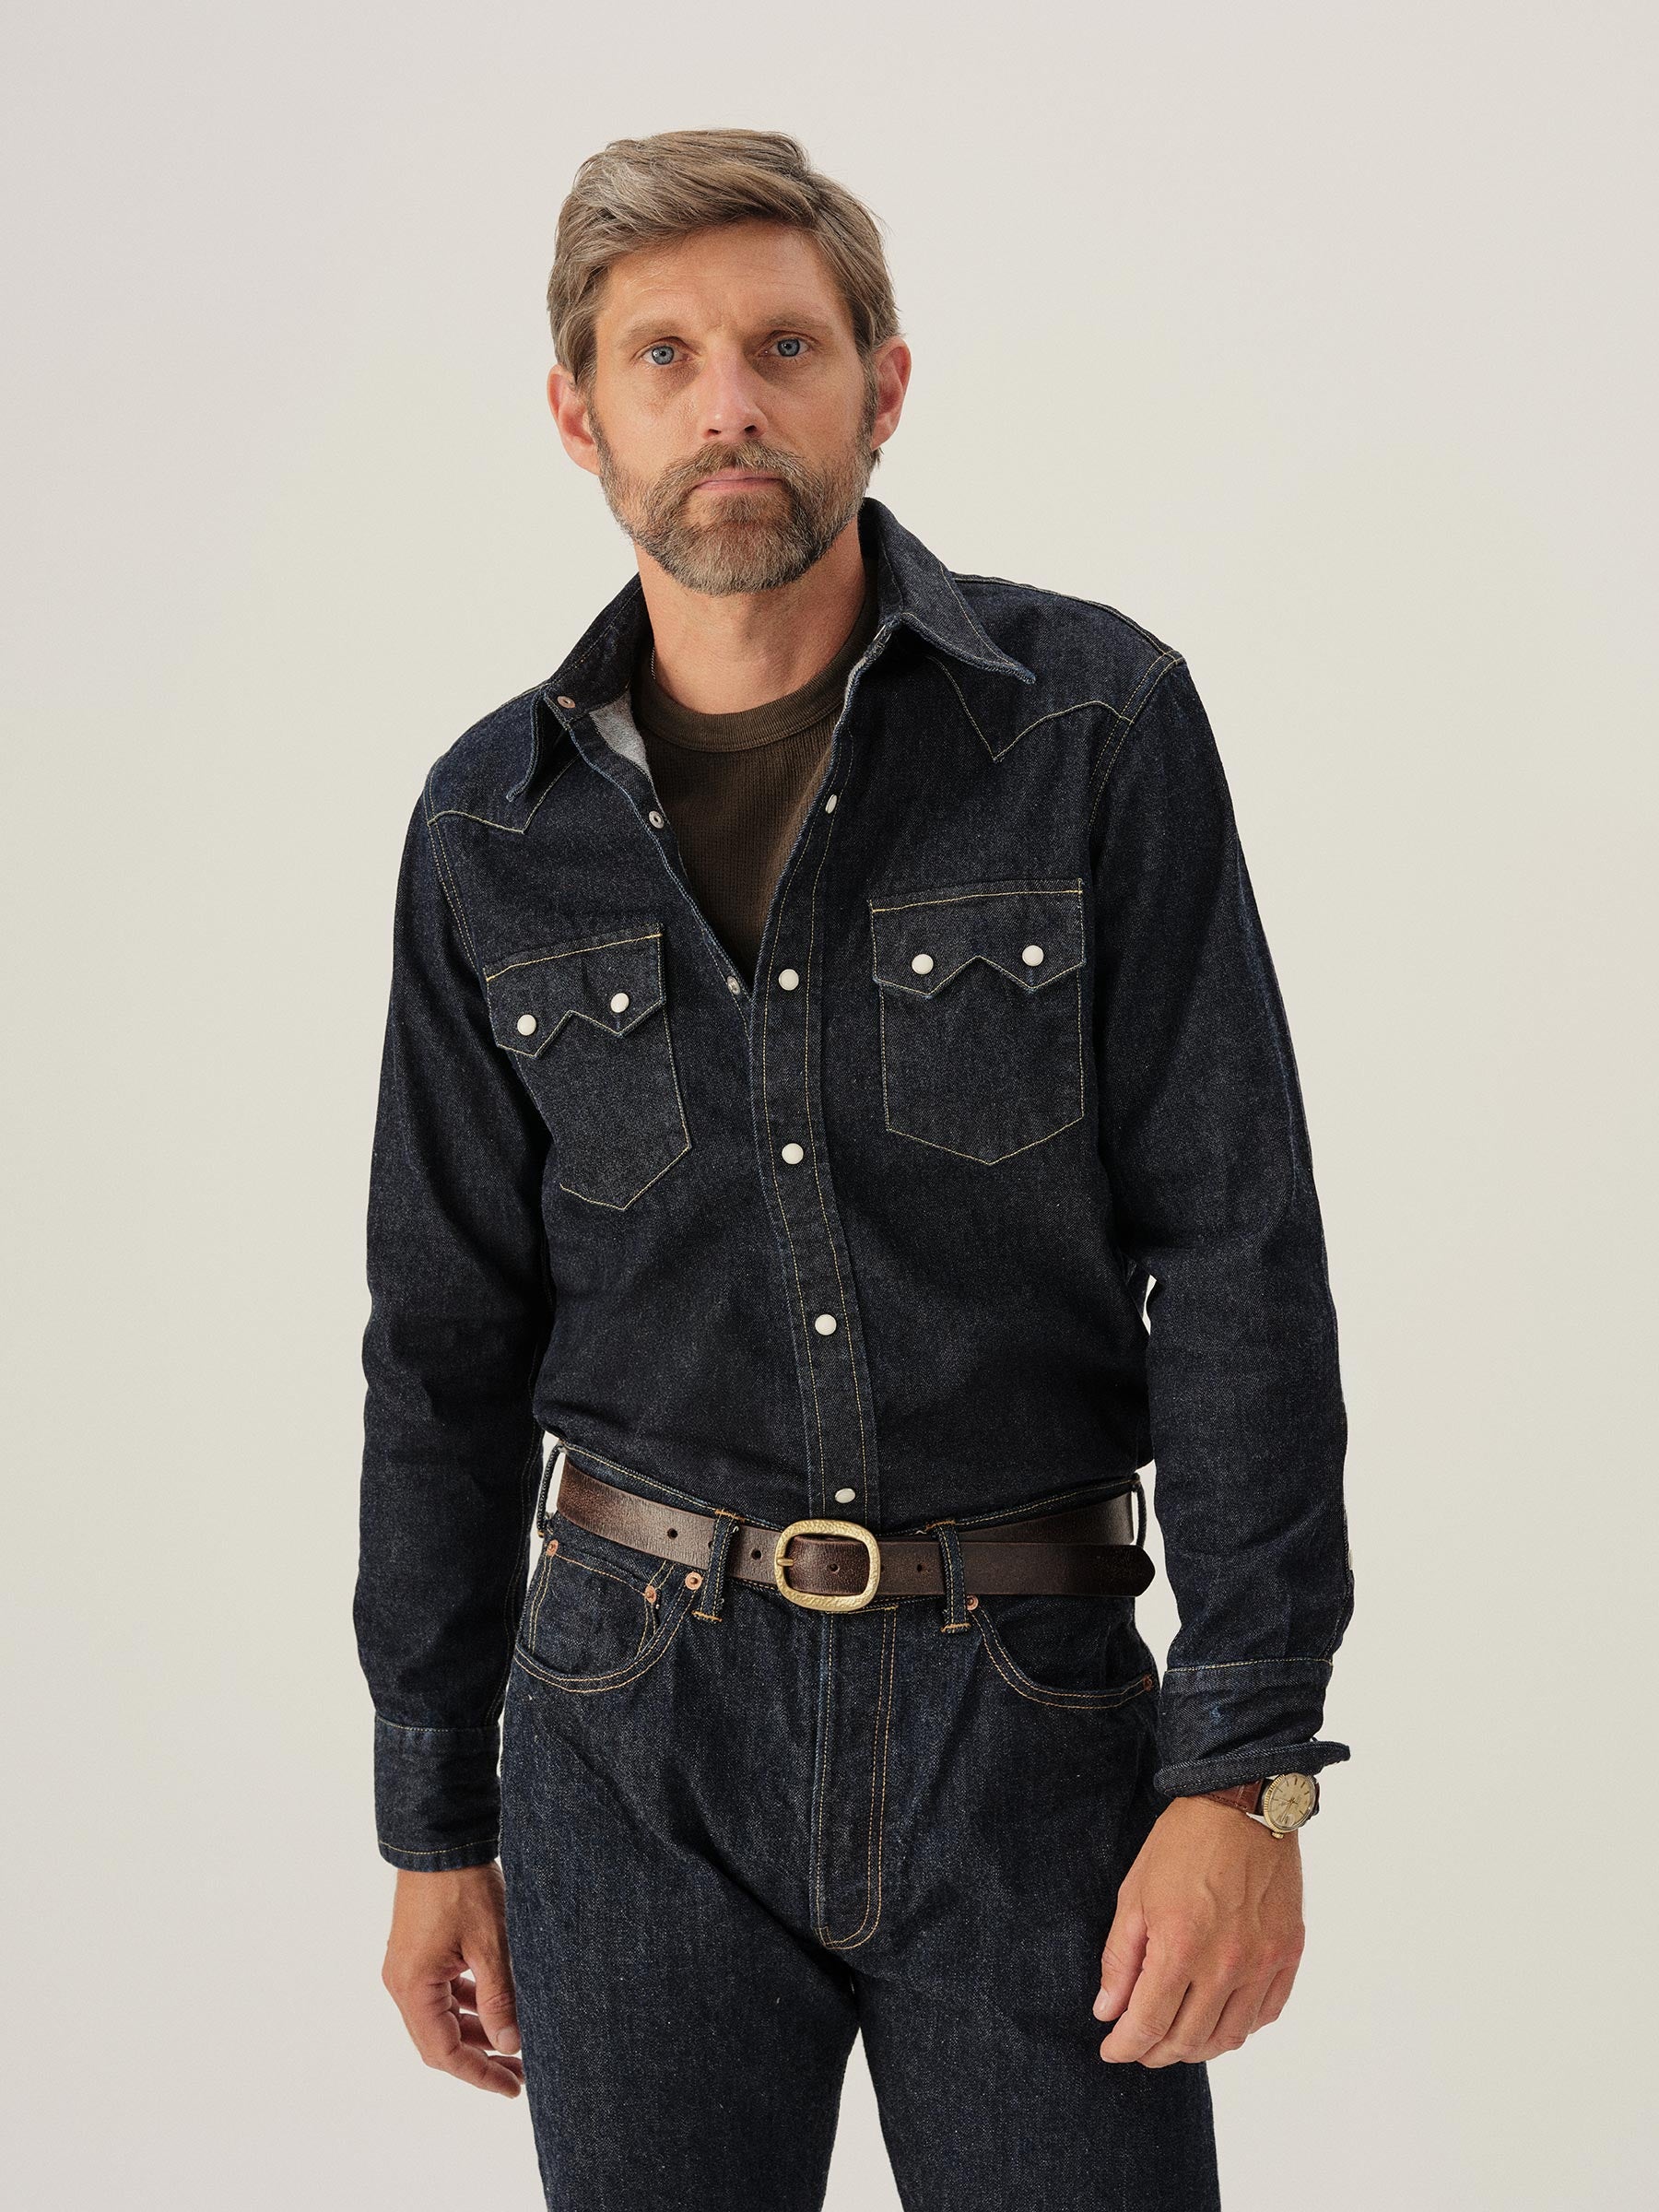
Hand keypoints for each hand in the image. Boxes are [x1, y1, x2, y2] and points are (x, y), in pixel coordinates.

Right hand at [381, 1862, 524, 2095]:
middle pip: (439, 2040)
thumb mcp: (490, 1944)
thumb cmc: (462, 1887)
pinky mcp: (417, 1952)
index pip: (443, 2053)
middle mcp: (402, 1983)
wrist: (439, 1839)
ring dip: (475, 2031)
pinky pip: (441, 1993)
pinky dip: (466, 2004)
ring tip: (514, 2041)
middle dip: (479, 2057)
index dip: (479, 2074)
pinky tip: (496, 2006)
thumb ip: (499, 1997)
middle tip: (520, 2070)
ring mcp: (407, 1967)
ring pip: (441, 2017)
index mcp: (413, 1987)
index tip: (512, 2086)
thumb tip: (509, 2044)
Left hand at [1093, 1795, 1304, 2065]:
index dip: (1125, 2046)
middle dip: (1155, 2052)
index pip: (1148, 2024)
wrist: (1242, 1805)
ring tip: (1175, 2038)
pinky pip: (1264, 2014)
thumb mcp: (1135, 1894)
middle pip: (1187, 2039)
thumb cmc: (1183, 1844)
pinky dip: (1238, 2027)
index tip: (1111, 2050)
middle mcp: (1226, 1964)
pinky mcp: (1288, 1954)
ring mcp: (1262, 1962)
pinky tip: (1217, 2017)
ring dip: (1196, 2047)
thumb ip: (1121, 1959)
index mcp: (1180, 1947)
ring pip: (1229, 2037)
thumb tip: (1108, 2011)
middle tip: (1138, 2046)